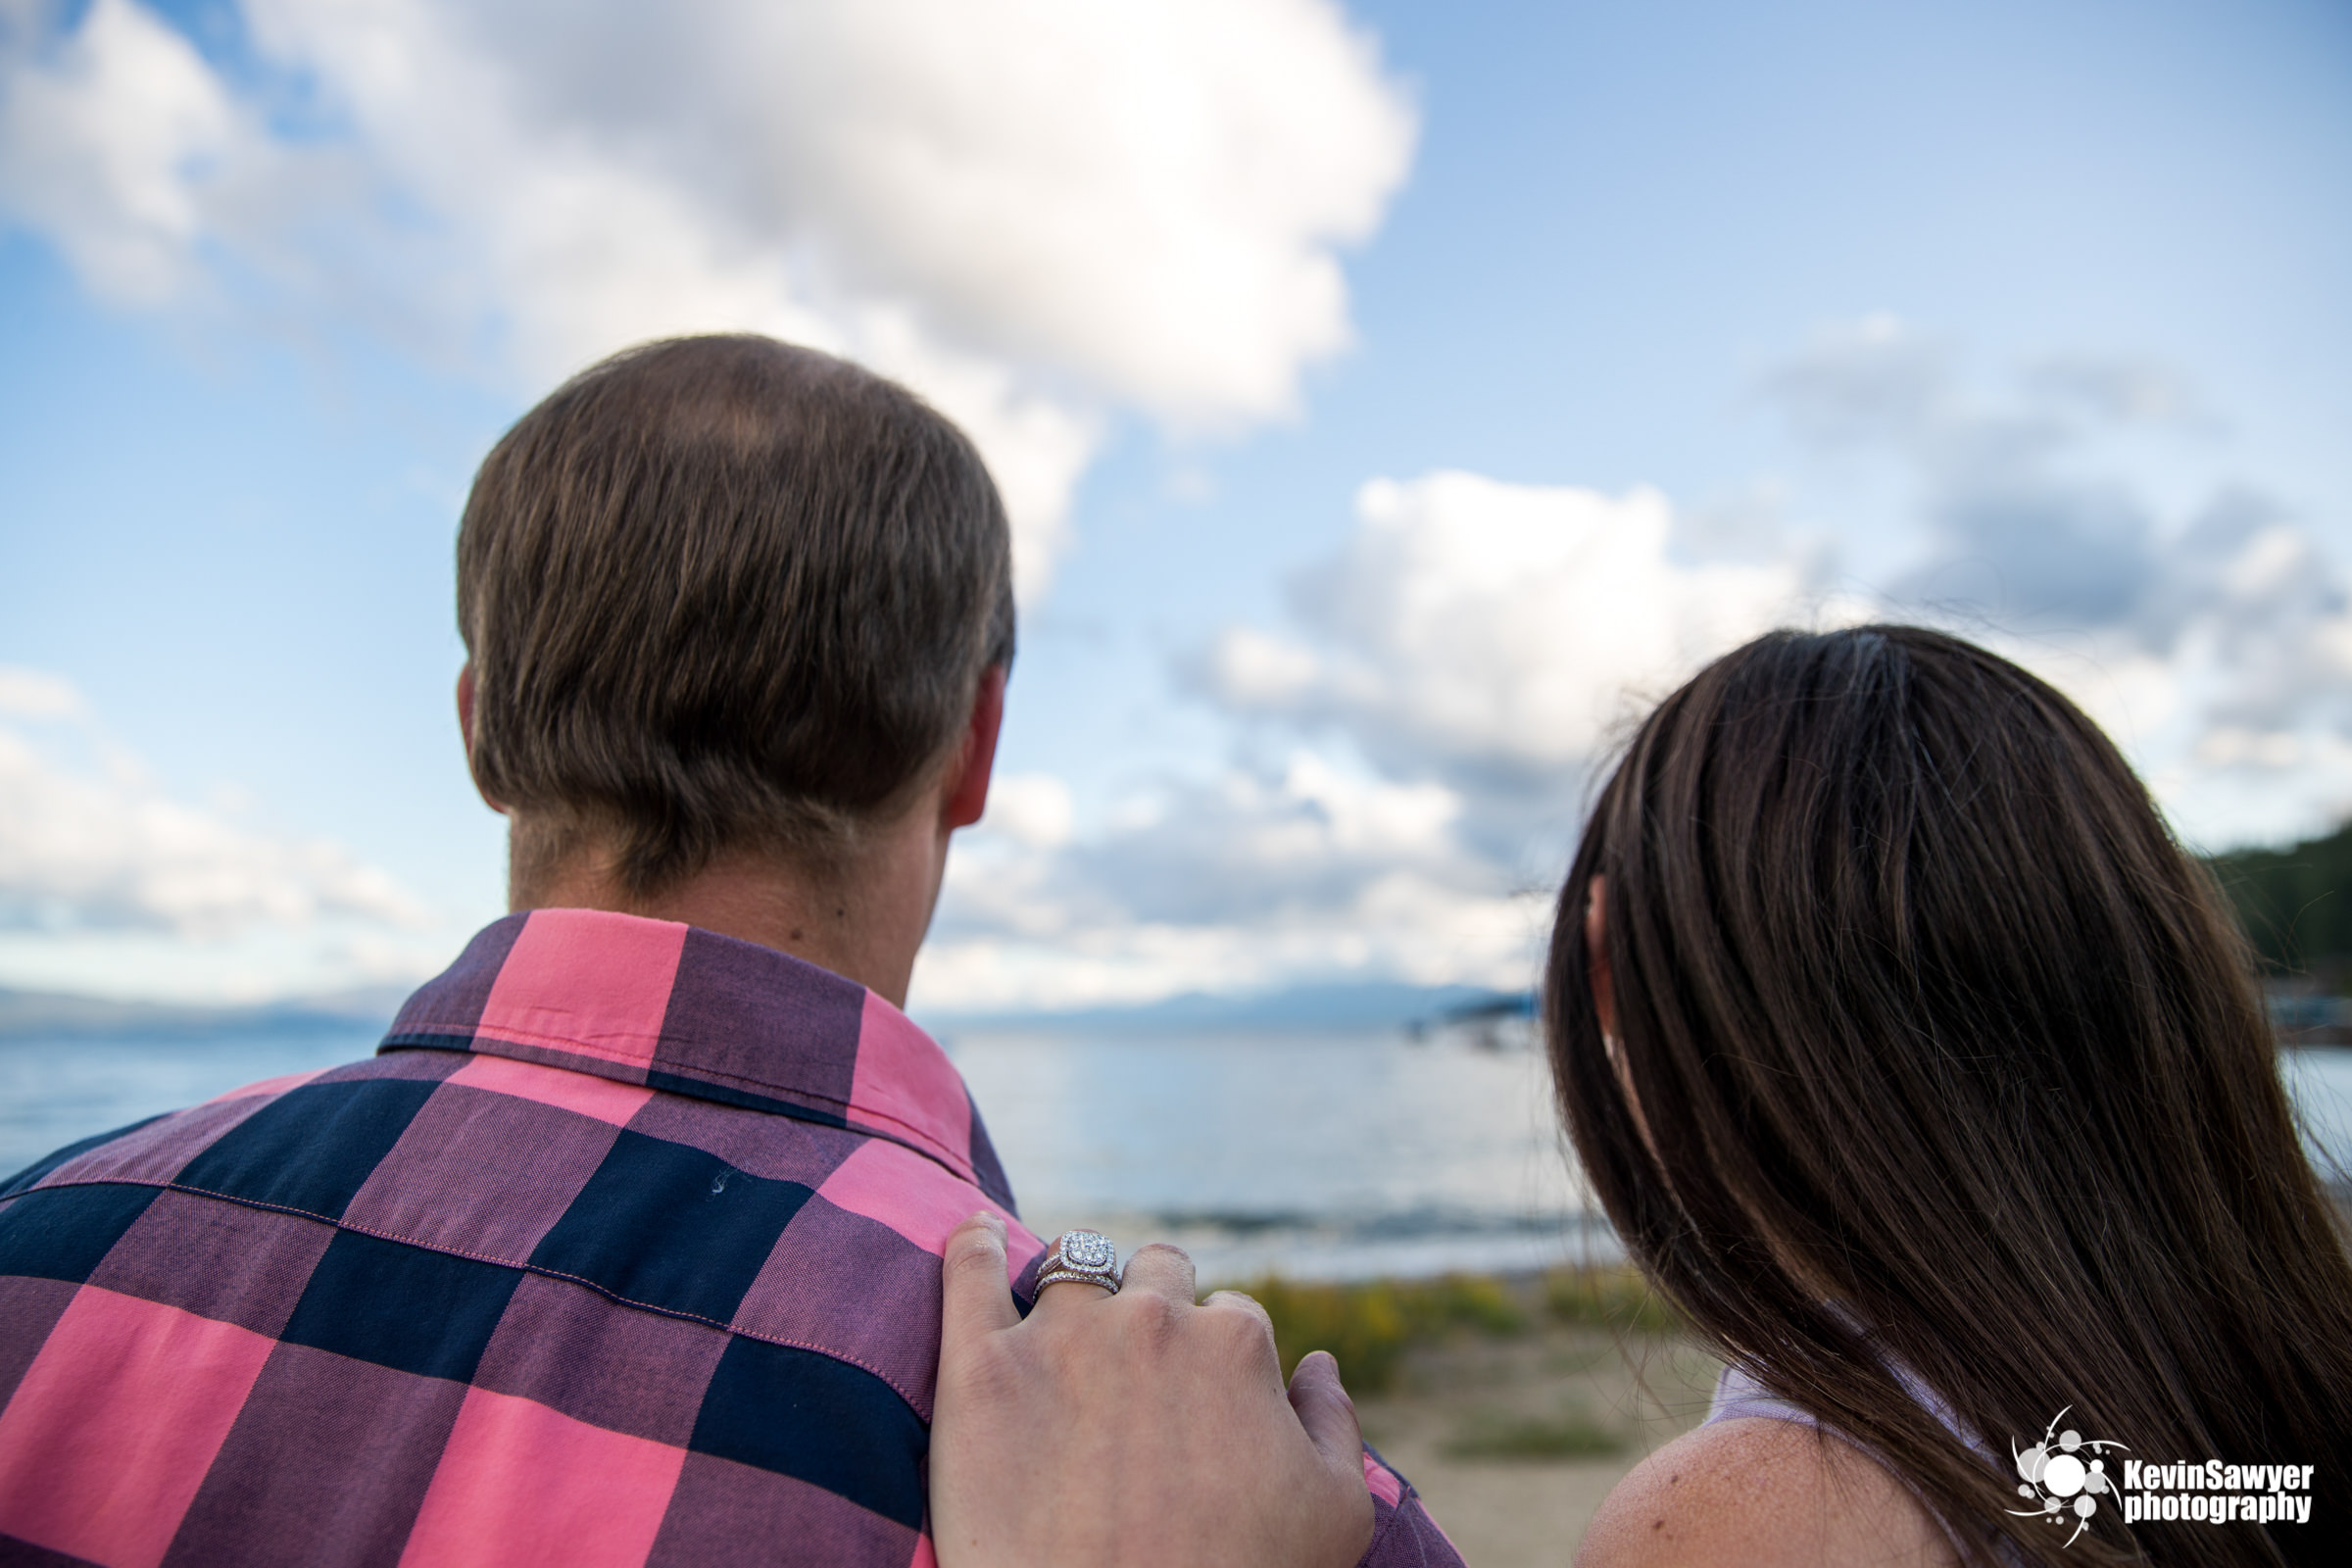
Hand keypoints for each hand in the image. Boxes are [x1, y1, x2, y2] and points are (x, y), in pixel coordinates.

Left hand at [930, 1213, 1375, 1567]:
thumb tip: (1315, 1360)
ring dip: (1075, 1282)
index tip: (1199, 1402)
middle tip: (1133, 1366)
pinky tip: (972, 1235)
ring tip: (1060, 1317)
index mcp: (1235, 1345)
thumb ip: (1333, 1421)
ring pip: (1070, 1264)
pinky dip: (969, 1244)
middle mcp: (1151, 1321)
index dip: (1218, 1358)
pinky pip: (966, 1269)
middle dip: (1153, 1303)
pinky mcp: (978, 1369)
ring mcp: (1060, 1339)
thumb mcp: (1333, 1515)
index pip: (1231, 1315)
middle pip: (1155, 1271)